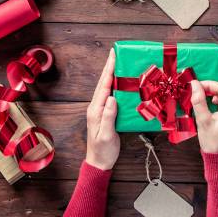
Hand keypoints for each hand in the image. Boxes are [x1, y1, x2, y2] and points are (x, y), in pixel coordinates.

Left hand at [85, 48, 119, 169]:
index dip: (109, 70)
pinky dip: (115, 86)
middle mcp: (96, 107)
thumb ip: (108, 117)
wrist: (99, 163)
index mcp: (96, 110)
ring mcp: (100, 110)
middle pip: (103, 83)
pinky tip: (122, 83)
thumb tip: (112, 98)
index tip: (114, 56)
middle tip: (116, 53)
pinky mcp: (105, 114)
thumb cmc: (103, 151)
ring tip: (119, 63)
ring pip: (106, 88)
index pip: (103, 86)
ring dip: (112, 74)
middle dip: (109, 67)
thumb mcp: (106, 135)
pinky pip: (110, 95)